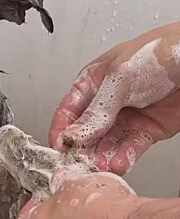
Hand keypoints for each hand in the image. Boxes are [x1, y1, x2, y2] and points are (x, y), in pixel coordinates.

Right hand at [49, 23, 179, 174]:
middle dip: (82, 148)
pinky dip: (123, 157)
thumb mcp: (120, 79)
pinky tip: (118, 163)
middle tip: (80, 162)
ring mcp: (127, 116)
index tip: (58, 146)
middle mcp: (107, 101)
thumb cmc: (160, 53)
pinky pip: (130, 147)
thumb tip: (75, 133)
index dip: (61, 129)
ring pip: (107, 143)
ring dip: (102, 156)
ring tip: (101, 165)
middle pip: (86, 130)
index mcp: (94, 81)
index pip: (69, 109)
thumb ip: (97, 110)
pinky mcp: (147, 129)